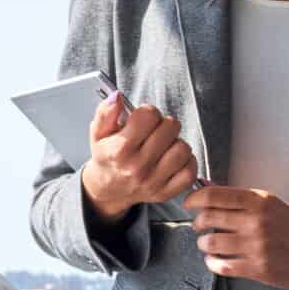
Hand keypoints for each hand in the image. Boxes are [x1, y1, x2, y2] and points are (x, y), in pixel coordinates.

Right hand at [79, 93, 197, 220]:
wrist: (108, 189)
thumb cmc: (107, 156)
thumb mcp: (98, 132)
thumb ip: (105, 112)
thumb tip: (116, 96)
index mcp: (119, 150)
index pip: (149, 116)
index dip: (148, 111)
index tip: (143, 118)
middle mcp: (137, 167)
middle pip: (170, 128)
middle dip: (164, 124)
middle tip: (155, 130)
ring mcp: (153, 182)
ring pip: (183, 149)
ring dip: (176, 142)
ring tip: (164, 145)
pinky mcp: (165, 193)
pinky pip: (190, 172)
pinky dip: (186, 162)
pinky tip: (173, 159)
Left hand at [183, 186, 288, 289]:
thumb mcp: (273, 206)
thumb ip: (243, 200)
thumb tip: (209, 191)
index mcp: (260, 201)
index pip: (214, 195)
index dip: (194, 199)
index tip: (189, 204)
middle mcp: (256, 221)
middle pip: (207, 218)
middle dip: (198, 224)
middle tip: (200, 227)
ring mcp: (256, 246)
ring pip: (210, 243)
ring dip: (204, 245)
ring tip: (209, 245)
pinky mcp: (257, 268)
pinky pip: (221, 266)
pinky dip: (213, 263)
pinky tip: (217, 261)